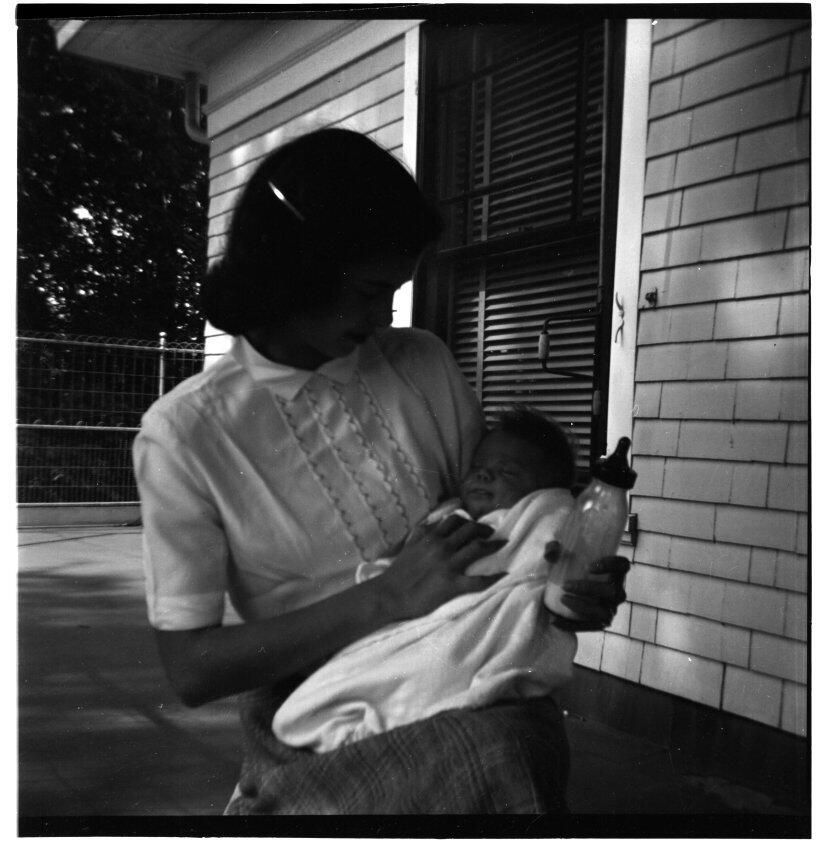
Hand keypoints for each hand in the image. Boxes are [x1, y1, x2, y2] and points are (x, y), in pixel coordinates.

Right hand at [369, 514, 507, 620]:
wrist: (389, 594)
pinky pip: (478, 581)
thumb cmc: (398, 572)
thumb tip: (433, 521)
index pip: (455, 520)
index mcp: (431, 536)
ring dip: (494, 545)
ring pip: (478, 548)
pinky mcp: (452, 584)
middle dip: (485, 529)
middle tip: (492, 533)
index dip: (469, 520)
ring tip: (503, 544)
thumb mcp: (409, 544)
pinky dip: (493, 578)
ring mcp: (448, 564)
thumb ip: (422, 532)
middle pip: (470, 530)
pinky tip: (504, 576)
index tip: (475, 524)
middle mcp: (442, 546)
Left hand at [544, 541, 629, 631]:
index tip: (589, 567)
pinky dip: (573, 625)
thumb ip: (554, 548)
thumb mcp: (561, 554)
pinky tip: (555, 621)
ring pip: (604, 612)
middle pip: (612, 592)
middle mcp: (617, 590)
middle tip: (566, 585)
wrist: (565, 588)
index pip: (623, 565)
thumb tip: (551, 553)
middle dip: (588, 588)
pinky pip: (590, 627)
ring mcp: (611, 608)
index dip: (611, 565)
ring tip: (563, 599)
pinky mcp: (600, 622)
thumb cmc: (569, 566)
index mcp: (615, 571)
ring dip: (583, 606)